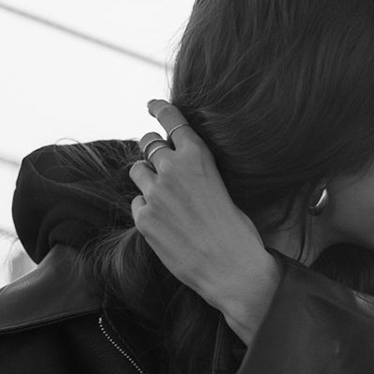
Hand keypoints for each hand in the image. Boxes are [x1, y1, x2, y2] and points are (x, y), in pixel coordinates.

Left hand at [128, 100, 281, 344]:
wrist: (232, 268)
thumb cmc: (236, 231)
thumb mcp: (221, 187)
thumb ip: (195, 172)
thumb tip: (175, 168)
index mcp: (198, 156)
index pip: (171, 120)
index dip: (159, 109)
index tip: (151, 105)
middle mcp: (172, 168)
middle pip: (148, 142)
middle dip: (152, 147)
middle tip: (158, 157)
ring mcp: (155, 193)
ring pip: (137, 171)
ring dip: (147, 178)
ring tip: (164, 195)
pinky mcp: (143, 218)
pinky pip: (137, 203)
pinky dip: (147, 208)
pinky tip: (166, 223)